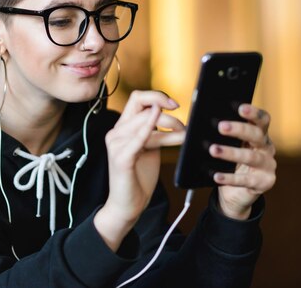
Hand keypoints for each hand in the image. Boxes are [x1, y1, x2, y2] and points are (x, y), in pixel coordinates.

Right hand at [94, 91, 184, 250]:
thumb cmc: (139, 176)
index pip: (137, 98)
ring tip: (184, 136)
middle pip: (144, 106)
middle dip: (168, 113)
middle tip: (183, 126)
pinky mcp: (121, 157)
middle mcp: (116, 132)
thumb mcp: (150, 148)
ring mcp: (116, 144)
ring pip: (146, 121)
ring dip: (171, 127)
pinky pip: (138, 138)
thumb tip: (175, 116)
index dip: (157, 96)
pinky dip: (150, 128)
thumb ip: (156, 131)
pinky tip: (164, 130)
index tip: (175, 105)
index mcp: (122, 127)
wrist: (129, 204)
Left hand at [210, 104, 276, 219]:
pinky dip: (229, 178)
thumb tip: (195, 124)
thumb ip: (217, 134)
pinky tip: (216, 176)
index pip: (262, 119)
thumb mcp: (226, 146)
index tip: (240, 107)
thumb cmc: (228, 163)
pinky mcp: (263, 183)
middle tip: (221, 126)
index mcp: (259, 134)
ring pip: (250, 157)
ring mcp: (267, 166)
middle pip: (257, 135)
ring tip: (213, 150)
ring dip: (231, 153)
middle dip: (239, 129)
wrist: (235, 193)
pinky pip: (245, 180)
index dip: (253, 113)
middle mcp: (267, 147)